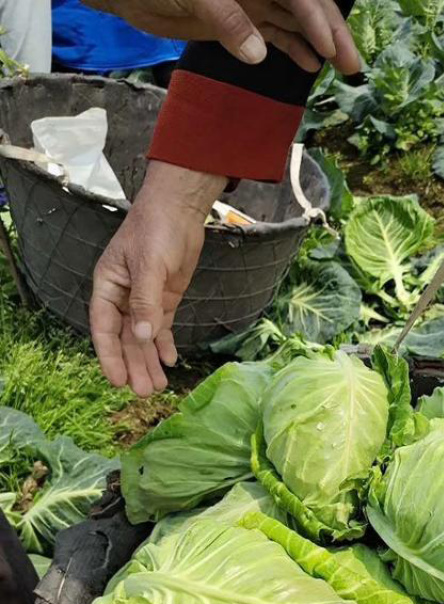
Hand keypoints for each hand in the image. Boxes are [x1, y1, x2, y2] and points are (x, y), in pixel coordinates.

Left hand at [83, 0, 359, 72]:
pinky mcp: (238, 20)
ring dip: (318, 44)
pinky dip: (293, 48)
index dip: (317, 17)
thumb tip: (258, 55)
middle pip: (305, 4)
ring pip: (295, 20)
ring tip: (342, 70)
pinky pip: (275, 33)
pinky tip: (310, 67)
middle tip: (353, 65)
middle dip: (330, 32)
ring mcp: (250, 0)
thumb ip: (227, 20)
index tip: (329, 47)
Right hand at [90, 161, 225, 396]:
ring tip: (158, 386)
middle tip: (144, 392)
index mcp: (108, 286)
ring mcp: (144, 299)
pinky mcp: (164, 298)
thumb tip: (143, 336)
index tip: (117, 380)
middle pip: (126, 339)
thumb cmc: (155, 230)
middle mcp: (123, 296)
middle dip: (134, 365)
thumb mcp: (148, 265)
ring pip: (144, 338)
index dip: (110, 356)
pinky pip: (162, 327)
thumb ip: (145, 302)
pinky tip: (170, 361)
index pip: (104, 328)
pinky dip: (165, 345)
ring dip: (150, 361)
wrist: (178, 210)